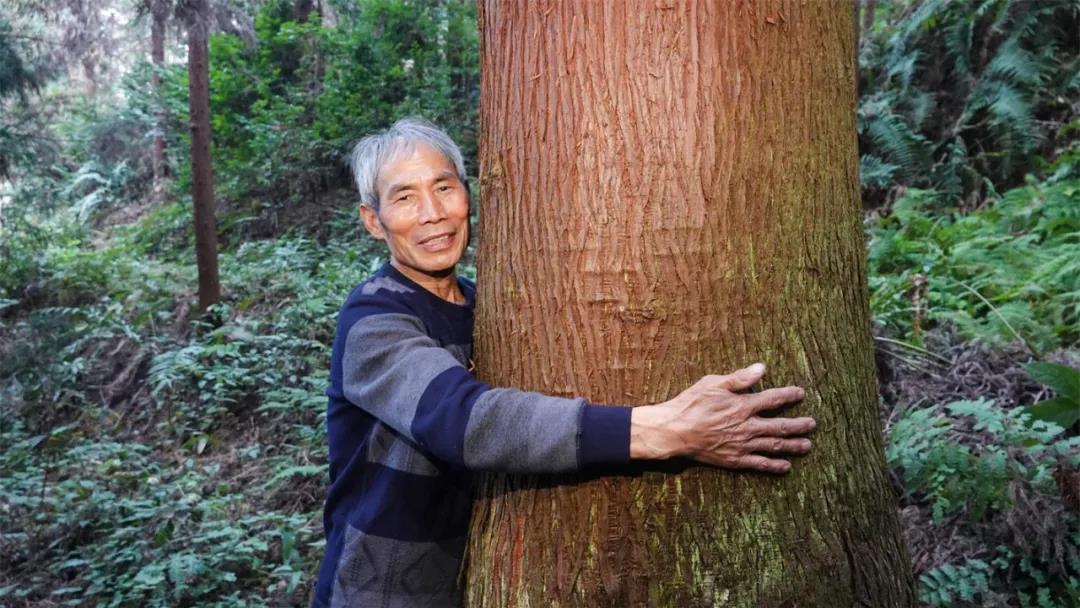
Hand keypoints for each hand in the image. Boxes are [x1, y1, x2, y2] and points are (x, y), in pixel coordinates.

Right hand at [630, 363, 814, 472]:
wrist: (674, 431)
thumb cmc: (690, 404)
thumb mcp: (713, 384)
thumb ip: (739, 378)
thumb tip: (762, 368)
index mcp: (743, 405)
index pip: (773, 399)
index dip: (789, 395)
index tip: (801, 393)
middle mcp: (747, 427)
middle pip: (780, 426)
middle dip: (799, 425)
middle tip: (813, 424)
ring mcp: (742, 445)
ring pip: (774, 446)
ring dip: (793, 446)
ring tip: (808, 446)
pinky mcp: (734, 460)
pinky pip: (759, 464)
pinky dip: (774, 466)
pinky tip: (786, 466)